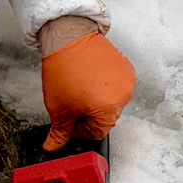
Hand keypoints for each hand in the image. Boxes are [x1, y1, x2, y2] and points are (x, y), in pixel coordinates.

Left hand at [40, 30, 134, 150]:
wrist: (68, 37)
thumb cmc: (64, 69)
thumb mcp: (57, 107)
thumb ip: (59, 132)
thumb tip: (54, 146)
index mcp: (108, 110)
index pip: (97, 133)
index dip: (80, 131)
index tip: (70, 124)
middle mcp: (123, 96)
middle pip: (105, 117)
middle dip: (87, 115)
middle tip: (71, 104)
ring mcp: (127, 81)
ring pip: (111, 101)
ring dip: (96, 100)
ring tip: (78, 88)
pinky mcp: (126, 67)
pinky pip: (115, 85)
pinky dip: (103, 86)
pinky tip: (88, 78)